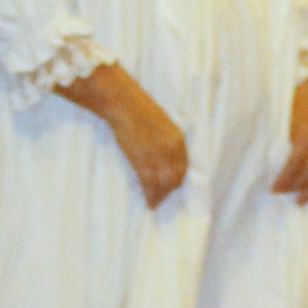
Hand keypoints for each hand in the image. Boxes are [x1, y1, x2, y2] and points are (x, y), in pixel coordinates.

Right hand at [60, 61, 188, 207]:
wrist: (124, 104)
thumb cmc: (139, 108)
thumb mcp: (161, 123)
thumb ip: (166, 140)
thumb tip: (163, 154)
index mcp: (179, 139)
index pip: (183, 166)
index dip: (178, 178)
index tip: (173, 185)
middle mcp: (172, 150)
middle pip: (175, 178)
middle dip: (170, 190)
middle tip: (163, 198)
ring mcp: (158, 157)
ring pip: (164, 184)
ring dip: (160, 196)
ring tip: (155, 203)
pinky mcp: (143, 162)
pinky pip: (150, 184)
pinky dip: (151, 196)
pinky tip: (149, 202)